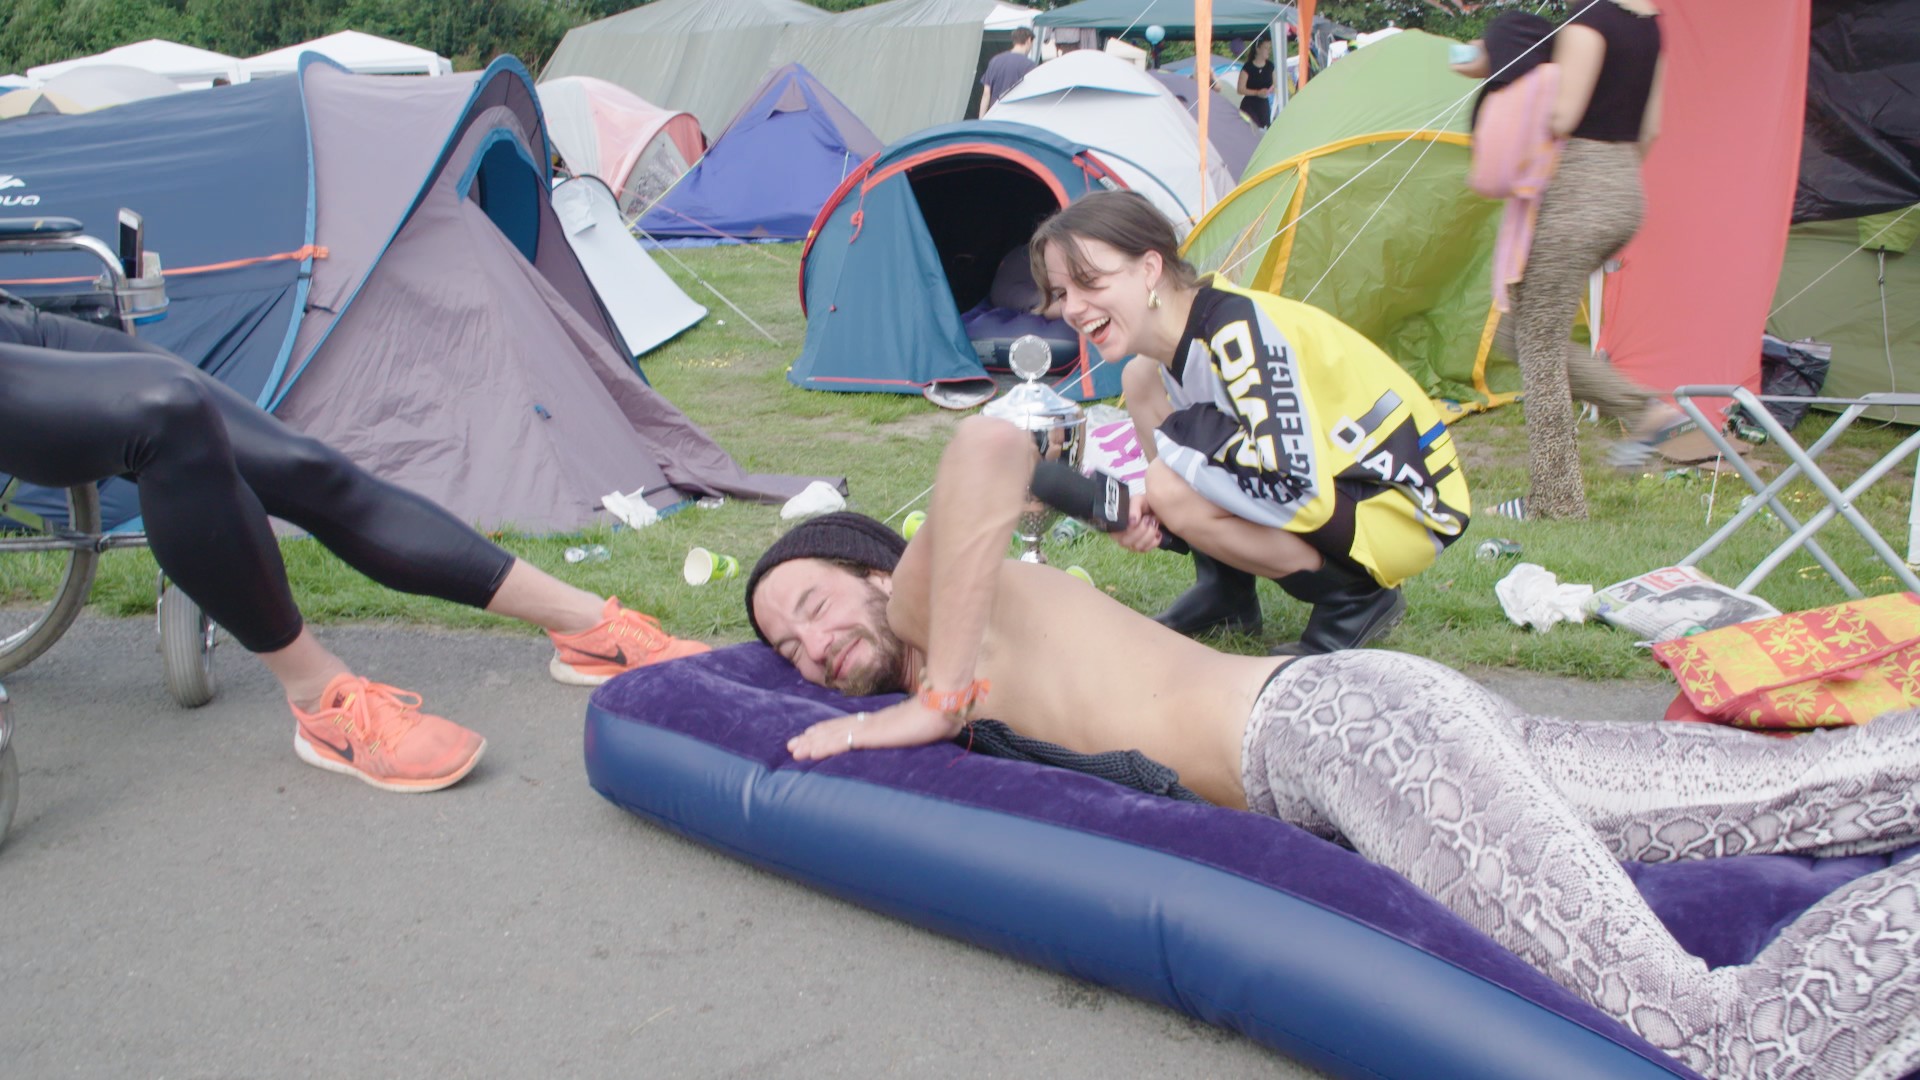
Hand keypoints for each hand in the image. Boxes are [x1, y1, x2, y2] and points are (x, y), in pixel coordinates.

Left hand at [786, 697, 960, 760]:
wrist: (945, 707)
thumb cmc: (941, 718)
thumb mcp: (923, 727)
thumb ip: (915, 731)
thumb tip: (920, 733)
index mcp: (882, 721)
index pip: (849, 724)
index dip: (829, 730)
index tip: (813, 735)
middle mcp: (872, 722)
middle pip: (835, 728)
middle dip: (812, 737)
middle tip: (793, 744)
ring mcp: (870, 728)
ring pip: (833, 736)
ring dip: (811, 744)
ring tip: (793, 751)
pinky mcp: (871, 735)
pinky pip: (842, 743)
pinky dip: (823, 747)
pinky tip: (810, 753)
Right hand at [1112, 492, 1164, 552]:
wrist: (1157, 510)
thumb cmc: (1144, 504)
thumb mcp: (1138, 500)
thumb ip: (1133, 507)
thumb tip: (1132, 522)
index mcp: (1115, 523)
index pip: (1116, 532)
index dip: (1129, 528)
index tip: (1140, 519)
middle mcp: (1119, 535)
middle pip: (1125, 542)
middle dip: (1141, 530)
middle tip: (1148, 519)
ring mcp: (1129, 543)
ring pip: (1136, 547)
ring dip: (1149, 534)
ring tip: (1154, 524)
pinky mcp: (1140, 548)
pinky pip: (1144, 550)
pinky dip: (1153, 541)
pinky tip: (1158, 532)